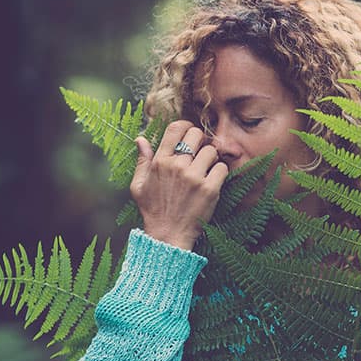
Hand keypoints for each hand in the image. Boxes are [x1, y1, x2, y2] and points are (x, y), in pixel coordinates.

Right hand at [130, 120, 228, 249]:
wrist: (168, 235)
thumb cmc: (153, 210)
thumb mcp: (139, 186)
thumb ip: (142, 160)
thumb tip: (140, 139)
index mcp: (160, 162)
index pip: (175, 128)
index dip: (186, 126)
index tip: (189, 133)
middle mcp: (177, 166)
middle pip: (196, 134)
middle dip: (200, 140)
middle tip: (200, 151)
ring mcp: (194, 177)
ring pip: (211, 150)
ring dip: (211, 157)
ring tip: (207, 168)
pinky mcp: (209, 189)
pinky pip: (222, 168)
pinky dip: (220, 172)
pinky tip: (213, 180)